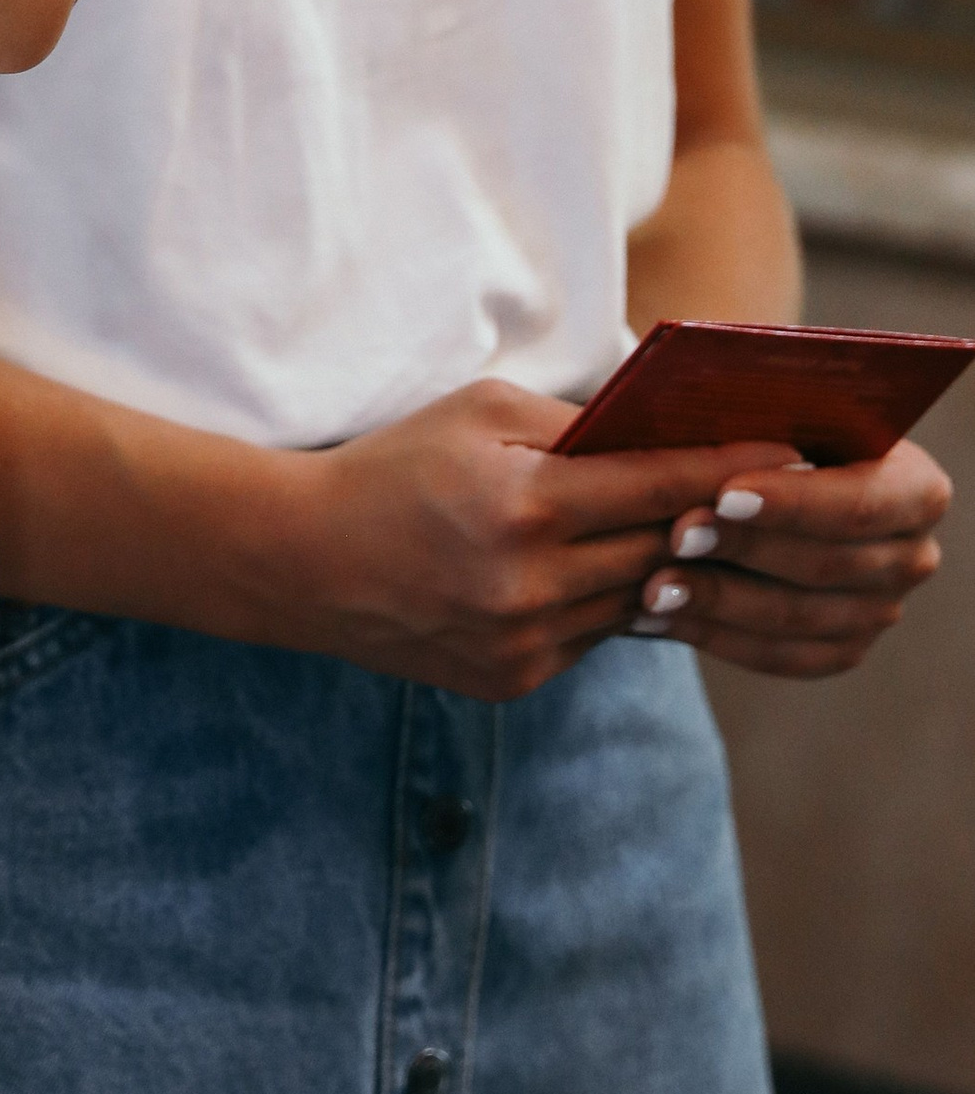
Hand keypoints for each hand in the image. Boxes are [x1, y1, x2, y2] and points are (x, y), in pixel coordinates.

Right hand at [282, 380, 811, 701]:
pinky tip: (595, 572)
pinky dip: (602, 602)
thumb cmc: (392, 467)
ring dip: (656, 565)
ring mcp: (525, 645)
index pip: (659, 487)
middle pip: (659, 549)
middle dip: (706, 517)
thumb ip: (572, 424)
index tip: (790, 452)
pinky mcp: (513, 681)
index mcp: (525, 506)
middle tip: (757, 490)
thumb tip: (659, 434)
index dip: (728, 468)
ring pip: (634, 601)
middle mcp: (532, 586)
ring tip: (681, 530)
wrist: (303, 561)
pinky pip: (592, 637)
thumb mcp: (476, 412)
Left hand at [634, 440, 949, 676]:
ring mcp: (878, 610)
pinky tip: (657, 617)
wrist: (773, 474)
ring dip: (718, 602)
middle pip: (827, 565)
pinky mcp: (838, 647)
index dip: (793, 503)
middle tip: (675, 535)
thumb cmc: (772, 425)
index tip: (722, 493)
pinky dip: (714, 635)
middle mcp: (911, 555)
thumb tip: (696, 410)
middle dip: (743, 549)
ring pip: (797, 619)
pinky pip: (777, 655)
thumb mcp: (775, 408)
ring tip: (651, 587)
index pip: (861, 502)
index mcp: (915, 487)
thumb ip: (759, 419)